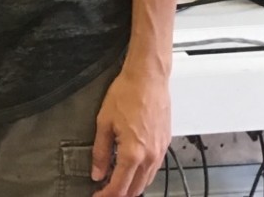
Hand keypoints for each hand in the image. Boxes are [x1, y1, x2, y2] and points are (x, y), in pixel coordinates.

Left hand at [91, 60, 168, 196]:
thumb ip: (100, 151)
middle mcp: (149, 155)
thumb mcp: (104, 122)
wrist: (148, 77)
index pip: (119, 187)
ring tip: (117, 180)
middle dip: (119, 194)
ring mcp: (160, 150)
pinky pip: (155, 168)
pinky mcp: (165, 143)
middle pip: (135, 189)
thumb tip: (97, 171)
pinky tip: (133, 167)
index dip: (106, 195)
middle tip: (105, 190)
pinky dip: (143, 174)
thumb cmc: (128, 93)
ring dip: (132, 186)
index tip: (97, 195)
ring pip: (146, 181)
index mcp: (132, 152)